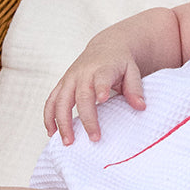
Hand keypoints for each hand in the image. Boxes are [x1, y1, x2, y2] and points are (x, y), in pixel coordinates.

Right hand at [43, 26, 146, 144]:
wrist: (106, 47)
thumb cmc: (120, 63)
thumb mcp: (132, 71)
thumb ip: (135, 88)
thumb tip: (140, 107)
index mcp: (102, 68)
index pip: (101, 78)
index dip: (101, 87)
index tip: (103, 99)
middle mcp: (83, 73)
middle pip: (81, 96)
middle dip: (86, 118)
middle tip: (94, 138)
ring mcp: (70, 79)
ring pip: (60, 100)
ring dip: (62, 122)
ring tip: (68, 142)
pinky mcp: (62, 84)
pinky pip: (51, 101)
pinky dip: (49, 117)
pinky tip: (52, 133)